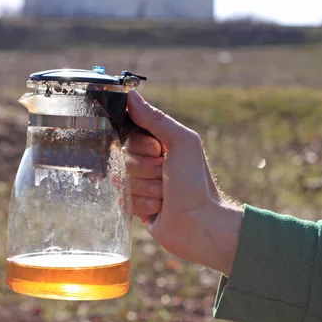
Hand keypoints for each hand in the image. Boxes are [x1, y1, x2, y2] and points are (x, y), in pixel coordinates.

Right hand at [125, 90, 242, 275]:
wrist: (199, 225)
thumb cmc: (195, 183)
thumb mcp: (181, 143)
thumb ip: (155, 119)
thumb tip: (131, 95)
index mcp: (159, 142)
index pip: (129, 135)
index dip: (141, 146)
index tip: (158, 152)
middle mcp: (148, 161)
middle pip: (123, 158)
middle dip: (145, 170)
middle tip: (165, 177)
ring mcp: (141, 183)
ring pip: (121, 180)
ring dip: (145, 189)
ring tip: (164, 197)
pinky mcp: (136, 204)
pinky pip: (122, 199)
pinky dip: (141, 205)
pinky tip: (158, 209)